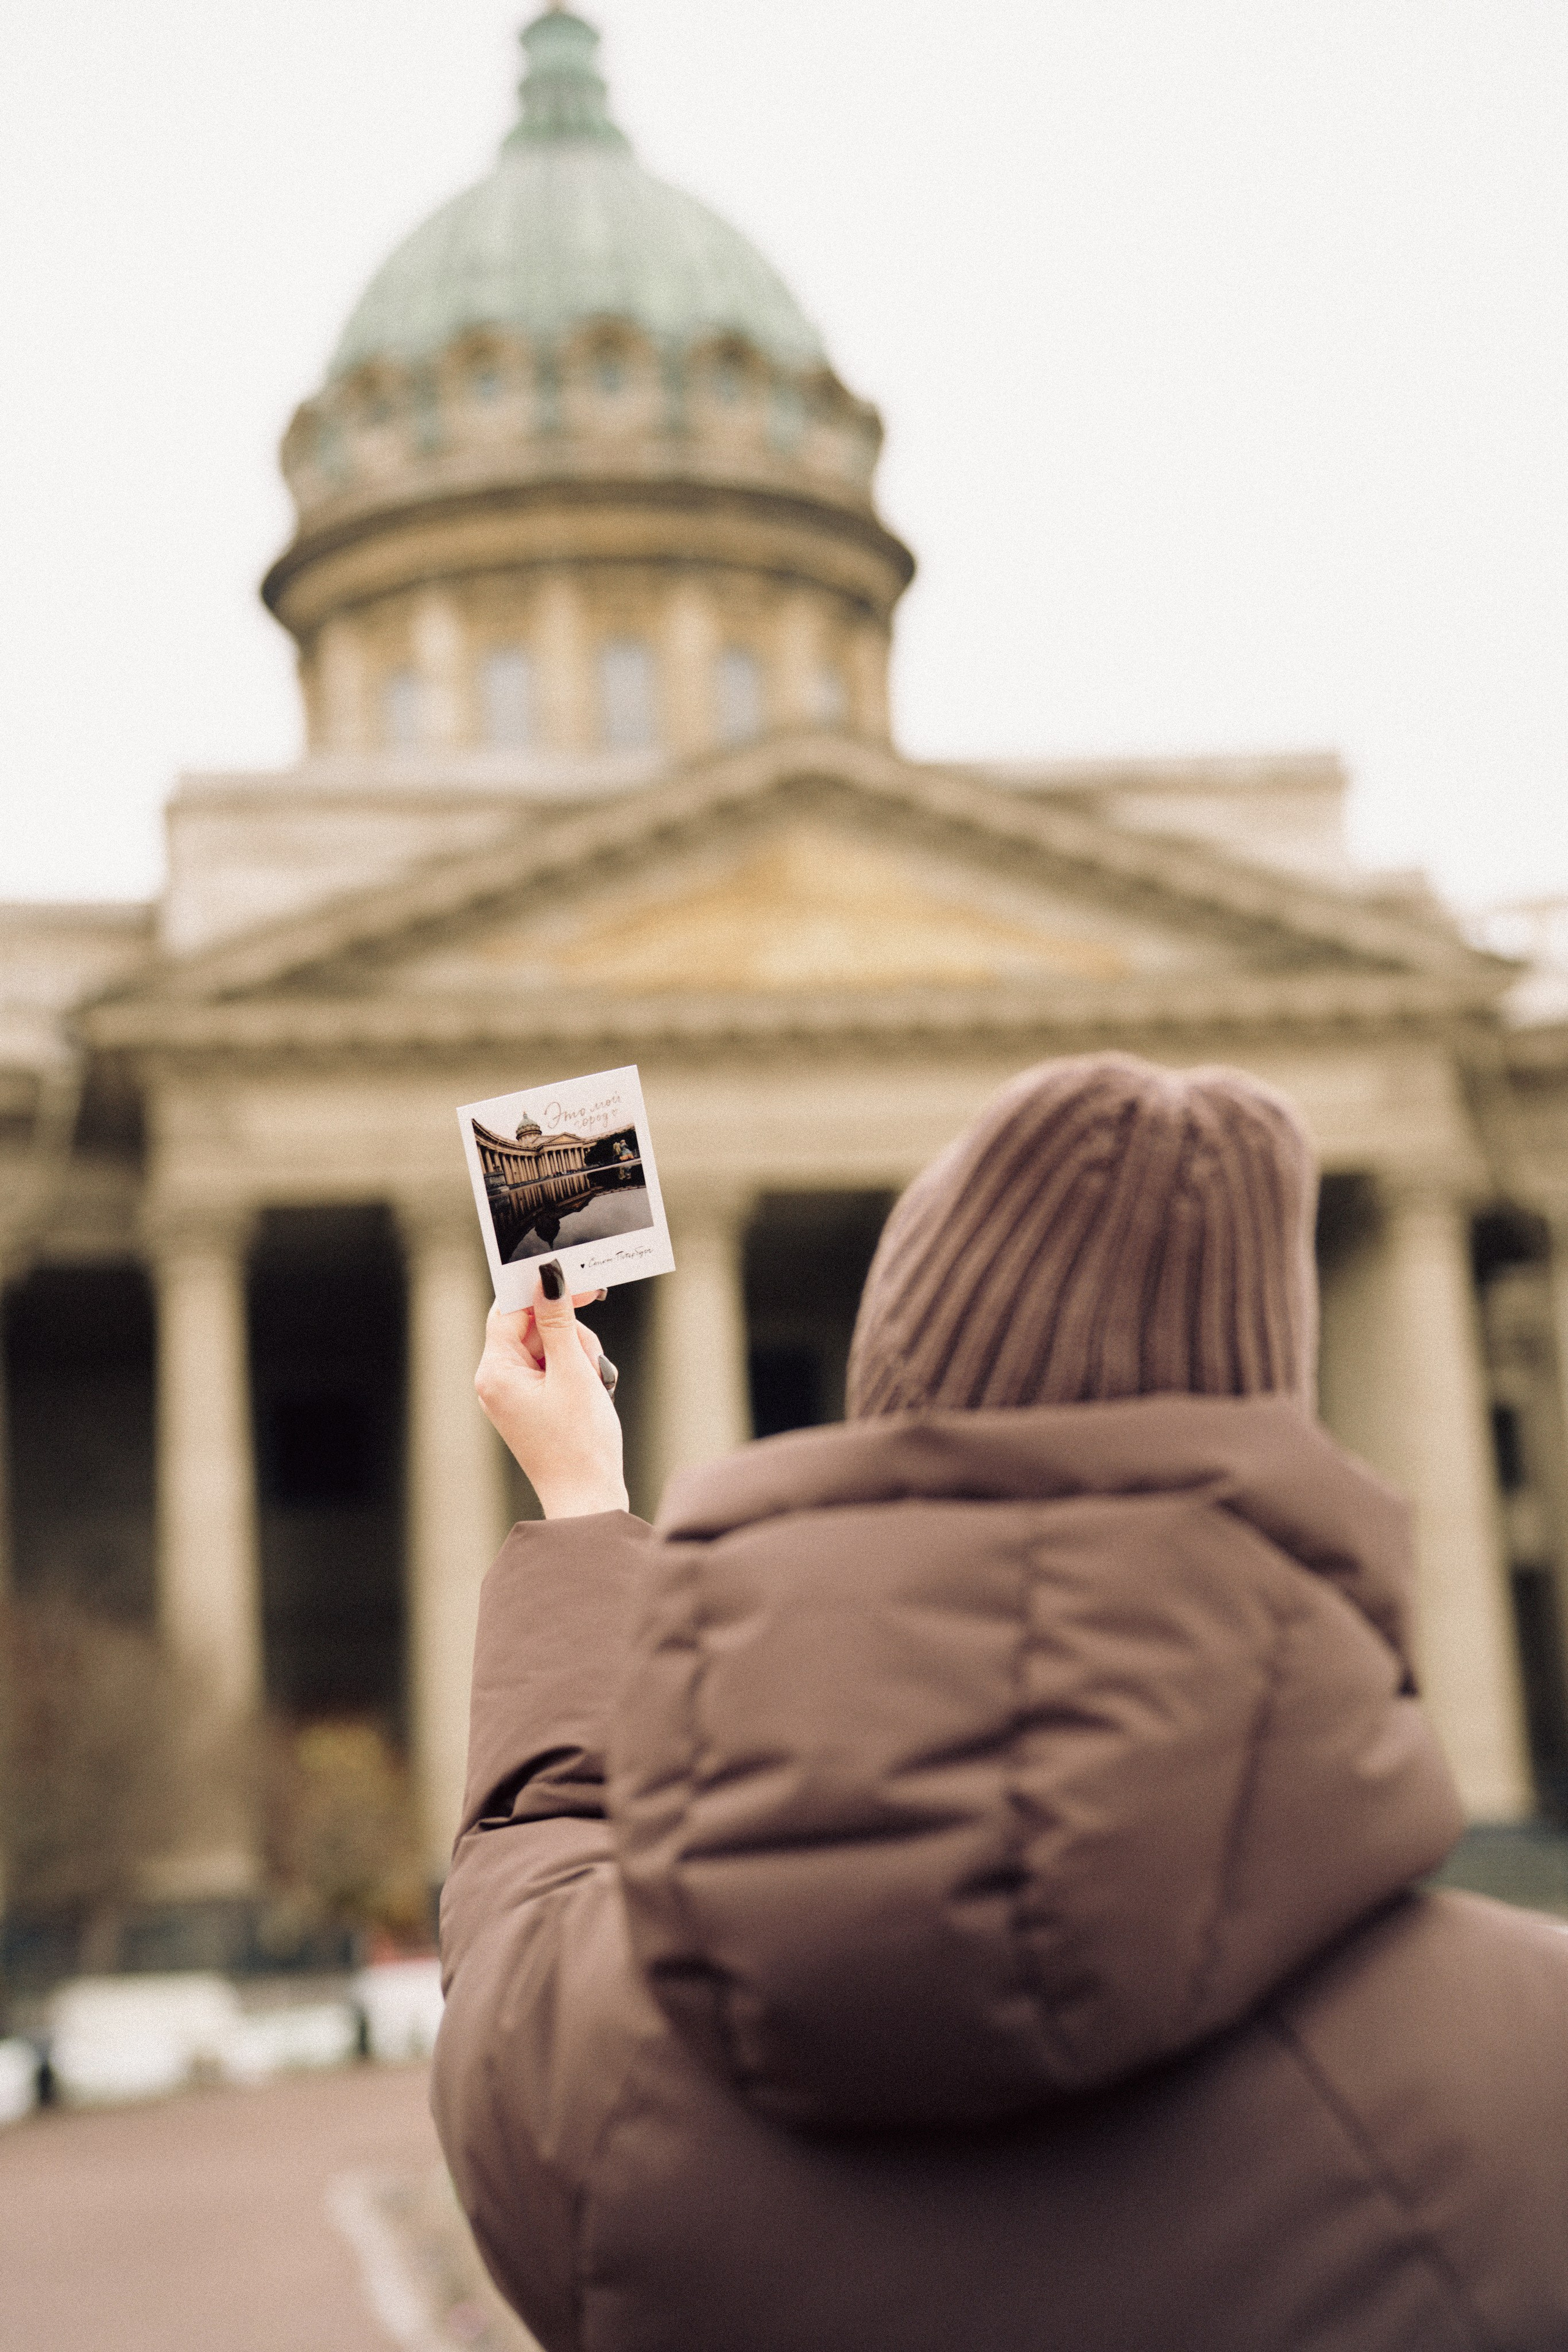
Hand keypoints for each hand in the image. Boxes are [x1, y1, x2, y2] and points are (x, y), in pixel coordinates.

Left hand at [474, 1265, 627, 1519]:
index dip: (540, 1290)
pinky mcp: (531, 1402)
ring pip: (548, 1344)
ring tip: (592, 1384)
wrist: (587, 1498)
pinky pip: (552, 1366)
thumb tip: (546, 1277)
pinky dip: (575, 1370)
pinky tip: (590, 1391)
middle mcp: (496, 1380)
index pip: (508, 1309)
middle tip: (589, 1356)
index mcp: (495, 1372)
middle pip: (532, 1326)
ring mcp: (513, 1393)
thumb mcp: (572, 1372)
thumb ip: (559, 1320)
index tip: (574, 1279)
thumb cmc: (580, 1443)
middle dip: (567, 1333)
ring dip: (576, 1353)